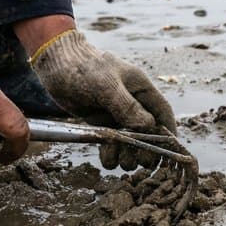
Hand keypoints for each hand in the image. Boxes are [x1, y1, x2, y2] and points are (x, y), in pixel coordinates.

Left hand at [27, 28, 175, 169]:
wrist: (55, 64)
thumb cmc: (83, 68)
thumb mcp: (106, 85)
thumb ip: (127, 106)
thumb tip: (148, 127)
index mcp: (140, 89)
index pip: (162, 112)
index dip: (169, 132)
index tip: (170, 151)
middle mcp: (132, 103)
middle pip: (148, 132)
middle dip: (146, 148)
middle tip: (140, 161)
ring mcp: (116, 114)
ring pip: (130, 141)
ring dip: (128, 154)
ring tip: (121, 161)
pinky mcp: (100, 123)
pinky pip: (111, 144)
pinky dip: (111, 154)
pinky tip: (107, 158)